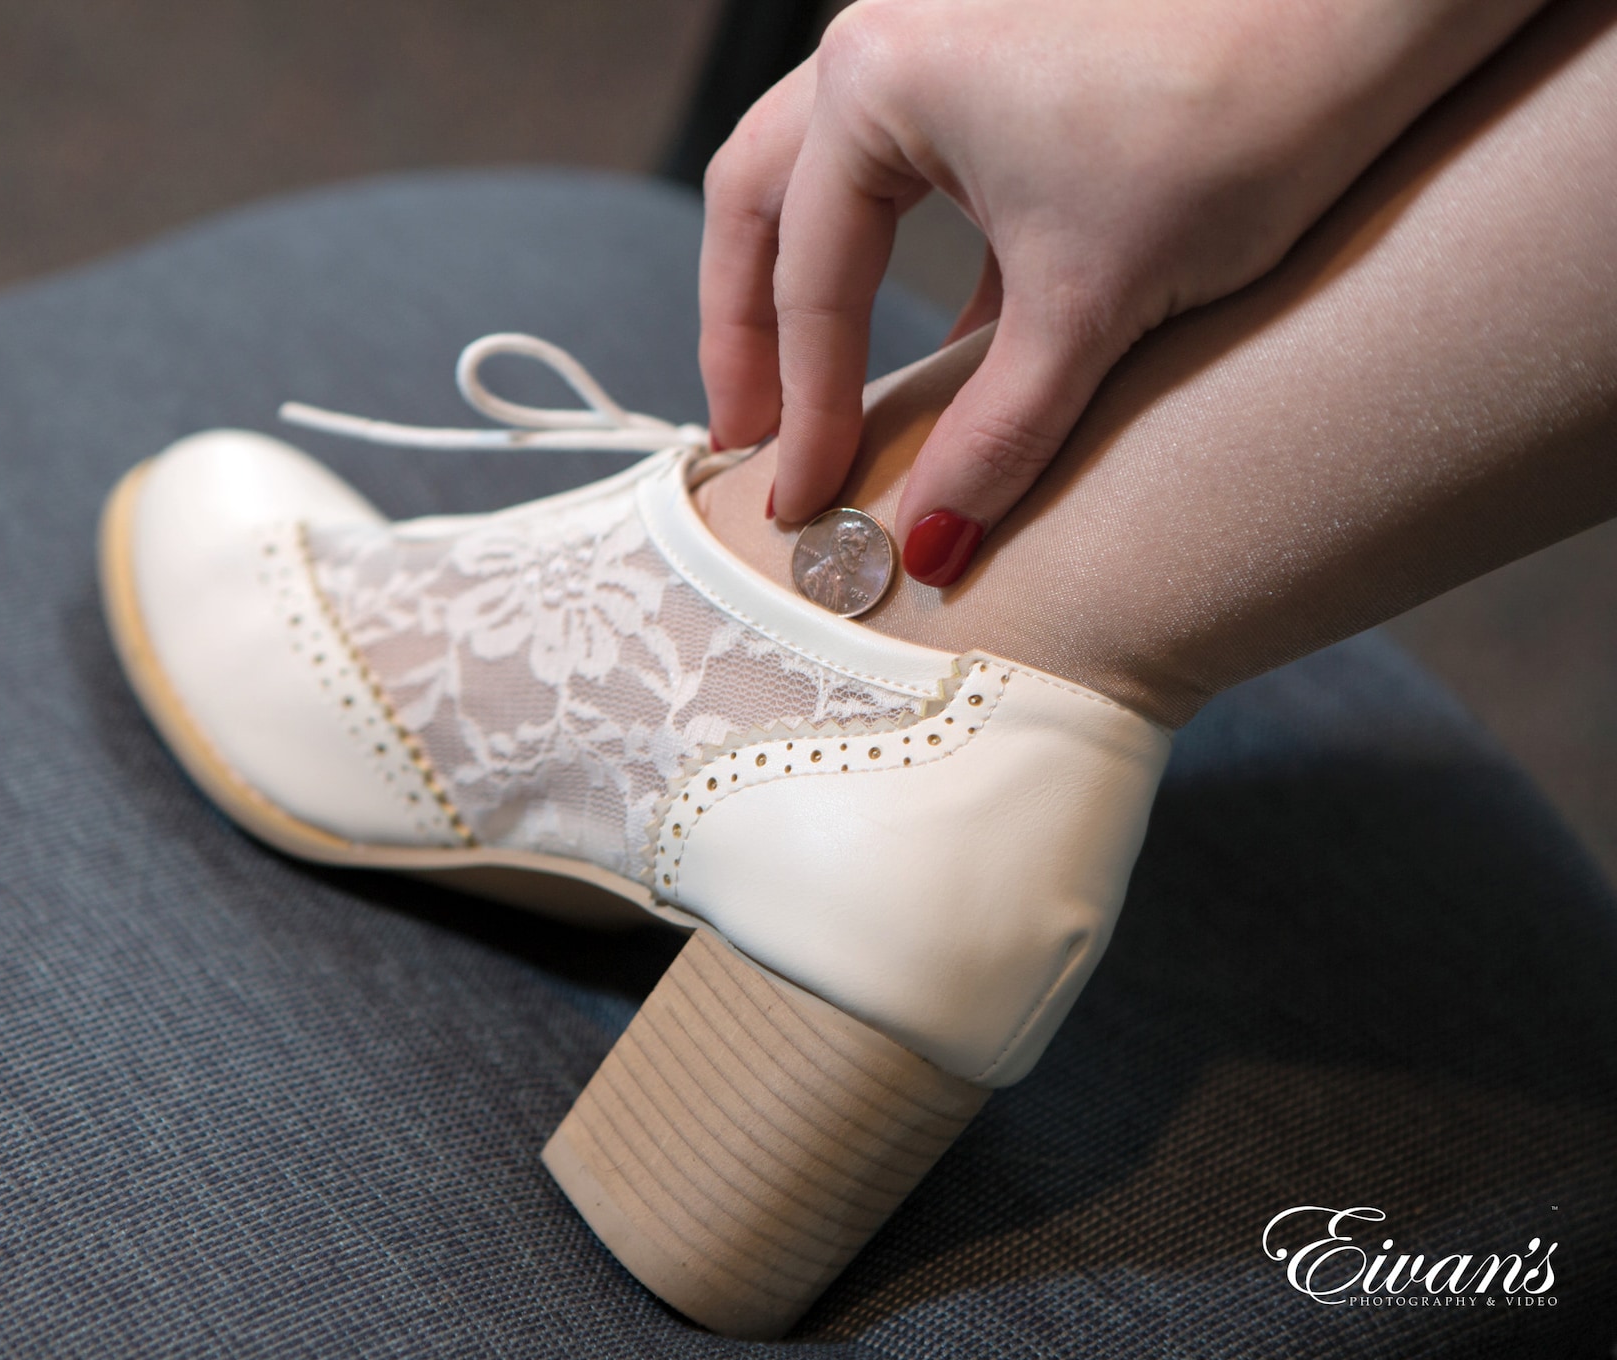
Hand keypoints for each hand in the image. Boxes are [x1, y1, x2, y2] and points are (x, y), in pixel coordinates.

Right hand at [700, 0, 1542, 583]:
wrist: (1376, 11)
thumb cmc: (1235, 122)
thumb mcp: (1092, 306)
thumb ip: (996, 435)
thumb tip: (925, 544)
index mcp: (876, 84)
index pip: (808, 281)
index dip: (804, 412)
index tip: (804, 505)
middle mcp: (883, 42)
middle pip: (760, 205)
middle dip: (747, 333)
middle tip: (749, 442)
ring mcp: (938, 36)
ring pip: (822, 180)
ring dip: (803, 288)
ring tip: (802, 395)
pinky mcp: (1000, 58)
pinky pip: (904, 168)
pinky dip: (890, 257)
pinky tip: (934, 351)